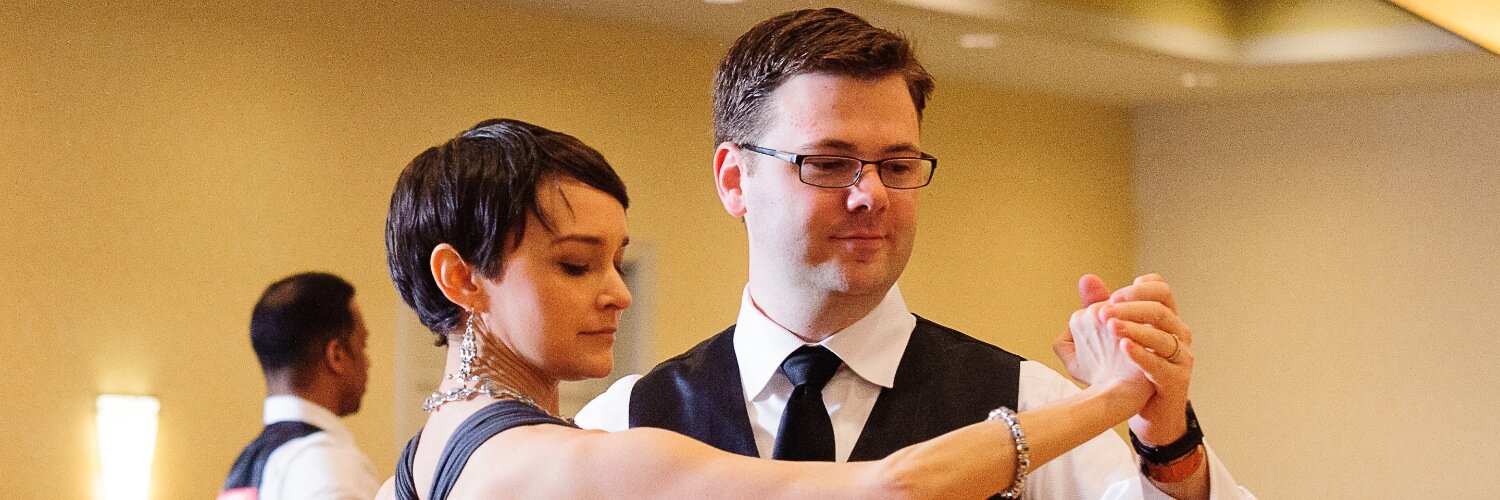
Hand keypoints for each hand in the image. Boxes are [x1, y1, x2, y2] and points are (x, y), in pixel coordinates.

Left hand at [1055, 274, 1194, 445]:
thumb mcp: (1105, 336)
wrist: (1133, 409)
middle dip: (1131, 306)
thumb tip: (1086, 279)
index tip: (1112, 297)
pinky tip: (1123, 347)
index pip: (1160, 290)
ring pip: (1163, 335)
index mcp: (1163, 318)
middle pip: (1161, 308)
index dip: (1139, 288)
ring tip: (1110, 327)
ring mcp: (1180, 357)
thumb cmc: (1121, 368)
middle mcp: (1177, 333)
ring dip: (1135, 328)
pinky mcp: (1176, 380)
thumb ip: (1098, 308)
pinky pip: (1161, 364)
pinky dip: (1142, 354)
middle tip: (1103, 313)